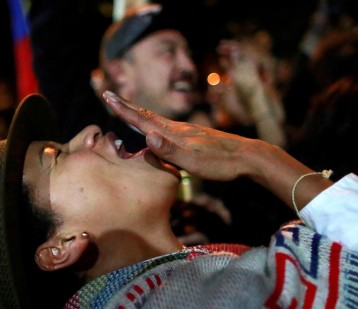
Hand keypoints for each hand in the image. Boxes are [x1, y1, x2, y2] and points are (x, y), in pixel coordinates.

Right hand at [103, 90, 328, 209]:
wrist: (249, 157)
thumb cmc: (221, 164)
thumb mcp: (194, 162)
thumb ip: (170, 150)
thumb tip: (147, 135)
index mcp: (174, 134)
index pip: (142, 120)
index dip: (123, 110)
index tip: (107, 96)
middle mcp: (178, 129)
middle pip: (147, 115)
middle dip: (126, 106)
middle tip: (109, 94)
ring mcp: (187, 132)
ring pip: (156, 120)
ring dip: (138, 114)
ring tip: (127, 109)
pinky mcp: (195, 137)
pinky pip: (167, 127)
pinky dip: (153, 124)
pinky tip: (157, 129)